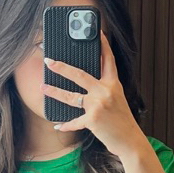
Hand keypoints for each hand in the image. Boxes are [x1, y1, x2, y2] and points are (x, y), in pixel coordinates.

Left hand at [42, 29, 144, 158]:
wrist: (130, 141)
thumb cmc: (122, 121)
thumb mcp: (117, 99)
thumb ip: (104, 88)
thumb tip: (85, 82)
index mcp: (114, 84)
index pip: (108, 59)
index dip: (102, 44)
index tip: (96, 31)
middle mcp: (106, 91)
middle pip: (79, 75)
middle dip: (62, 67)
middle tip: (49, 61)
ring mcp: (98, 105)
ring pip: (71, 96)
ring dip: (54, 92)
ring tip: (43, 88)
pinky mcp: (92, 120)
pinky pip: (74, 121)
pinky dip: (65, 125)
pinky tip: (57, 125)